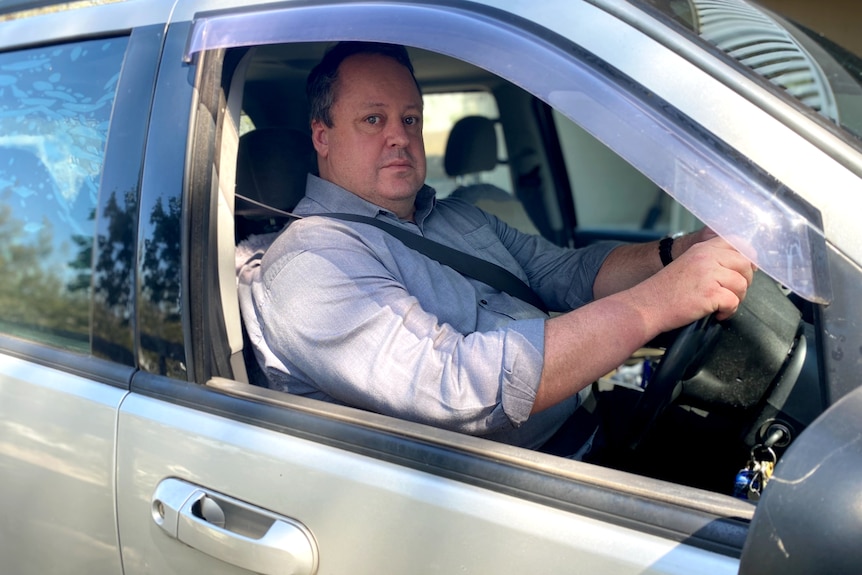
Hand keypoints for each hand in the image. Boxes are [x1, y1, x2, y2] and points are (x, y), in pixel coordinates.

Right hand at [635, 236, 755, 332]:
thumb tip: (742, 265)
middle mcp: (707, 258)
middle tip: (728, 293)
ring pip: (742, 285)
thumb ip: (711, 260)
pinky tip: (715, 314)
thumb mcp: (688, 265)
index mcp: (702, 249)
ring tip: (719, 305)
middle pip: (745, 264)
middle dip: (743, 282)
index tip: (744, 271)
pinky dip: (727, 312)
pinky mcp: (710, 293)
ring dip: (735, 299)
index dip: (747, 257)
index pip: (737, 243)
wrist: (646, 306)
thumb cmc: (664, 291)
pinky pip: (734, 302)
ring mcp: (709, 275)